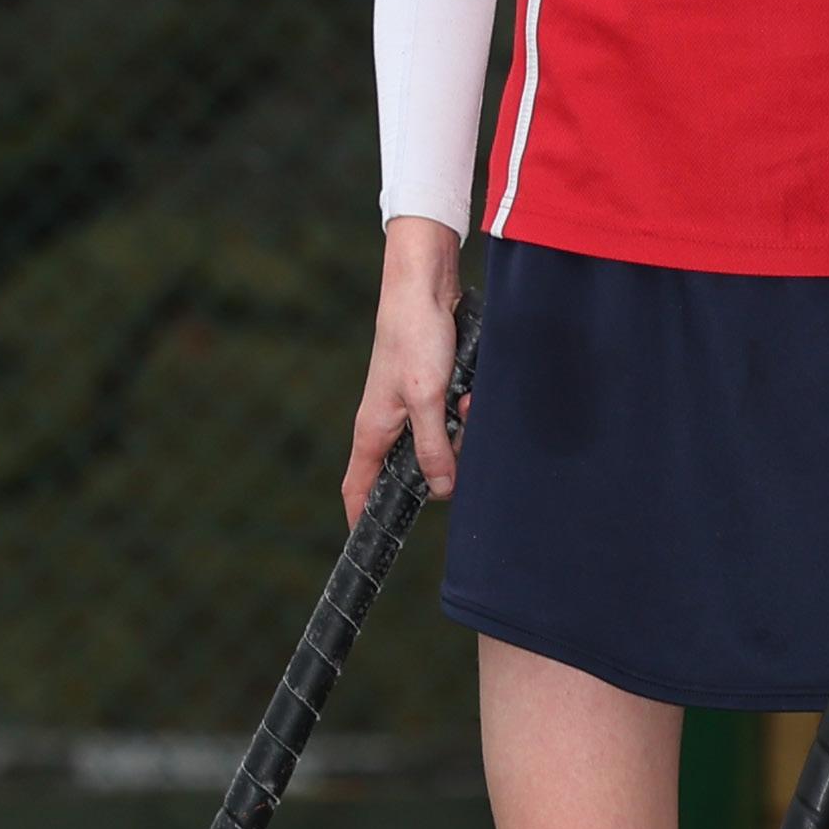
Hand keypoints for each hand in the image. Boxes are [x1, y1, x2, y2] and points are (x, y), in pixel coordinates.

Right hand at [342, 218, 465, 523]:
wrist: (426, 288)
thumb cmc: (415, 338)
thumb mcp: (426, 399)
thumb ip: (433, 446)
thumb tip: (441, 489)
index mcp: (372, 430)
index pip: (358, 487)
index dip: (362, 516)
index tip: (373, 540)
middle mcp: (387, 423)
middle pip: (415, 468)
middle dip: (444, 460)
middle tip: (458, 428)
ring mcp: (409, 406)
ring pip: (440, 441)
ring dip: (460, 427)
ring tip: (466, 397)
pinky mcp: (430, 389)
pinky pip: (451, 416)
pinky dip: (465, 406)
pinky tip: (471, 387)